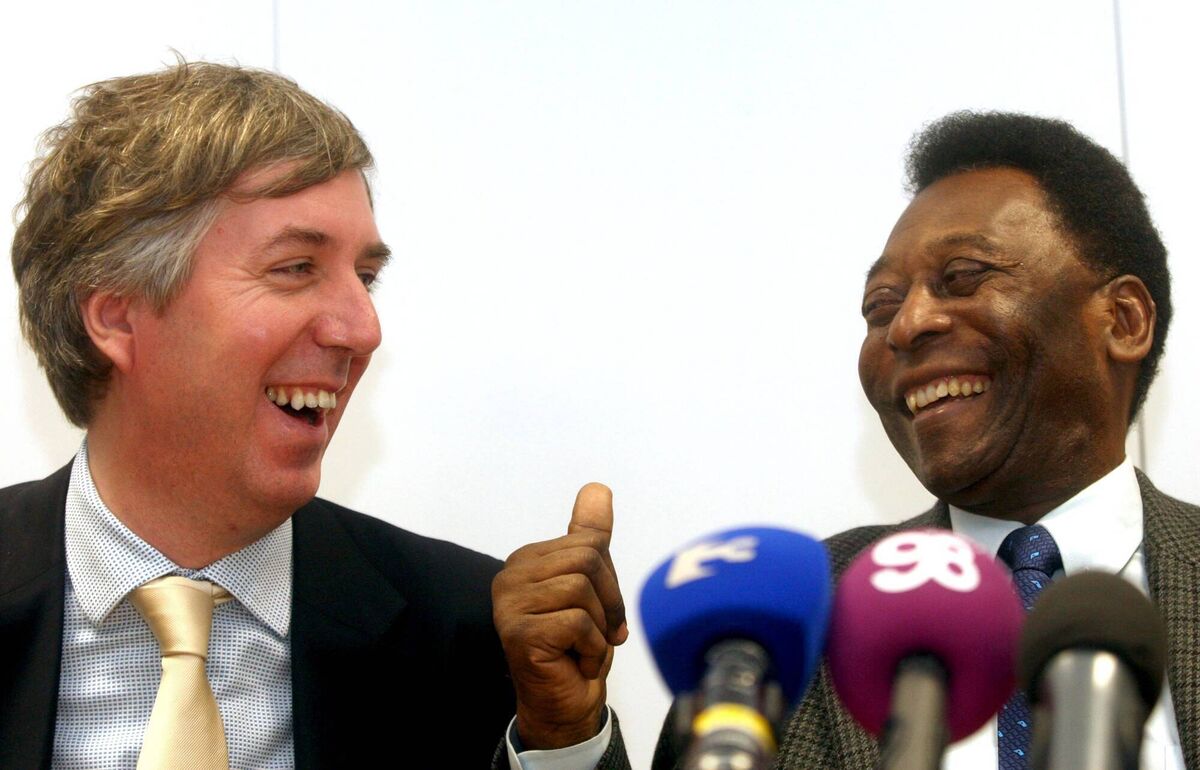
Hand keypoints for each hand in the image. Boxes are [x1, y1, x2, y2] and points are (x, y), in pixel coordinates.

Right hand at [492, 482, 627, 748]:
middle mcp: (510, 576)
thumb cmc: (577, 645)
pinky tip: (576, 662)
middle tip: (598, 632)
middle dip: (608, 600)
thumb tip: (597, 489)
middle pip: (588, 559)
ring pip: (583, 589)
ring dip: (599, 628)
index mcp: (527, 559)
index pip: (589, 543)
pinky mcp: (518, 633)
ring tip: (583, 647)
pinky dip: (592, 648)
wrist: (566, 704)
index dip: (608, 581)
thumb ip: (590, 535)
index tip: (599, 611)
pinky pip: (578, 623)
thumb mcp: (591, 584)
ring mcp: (509, 605)